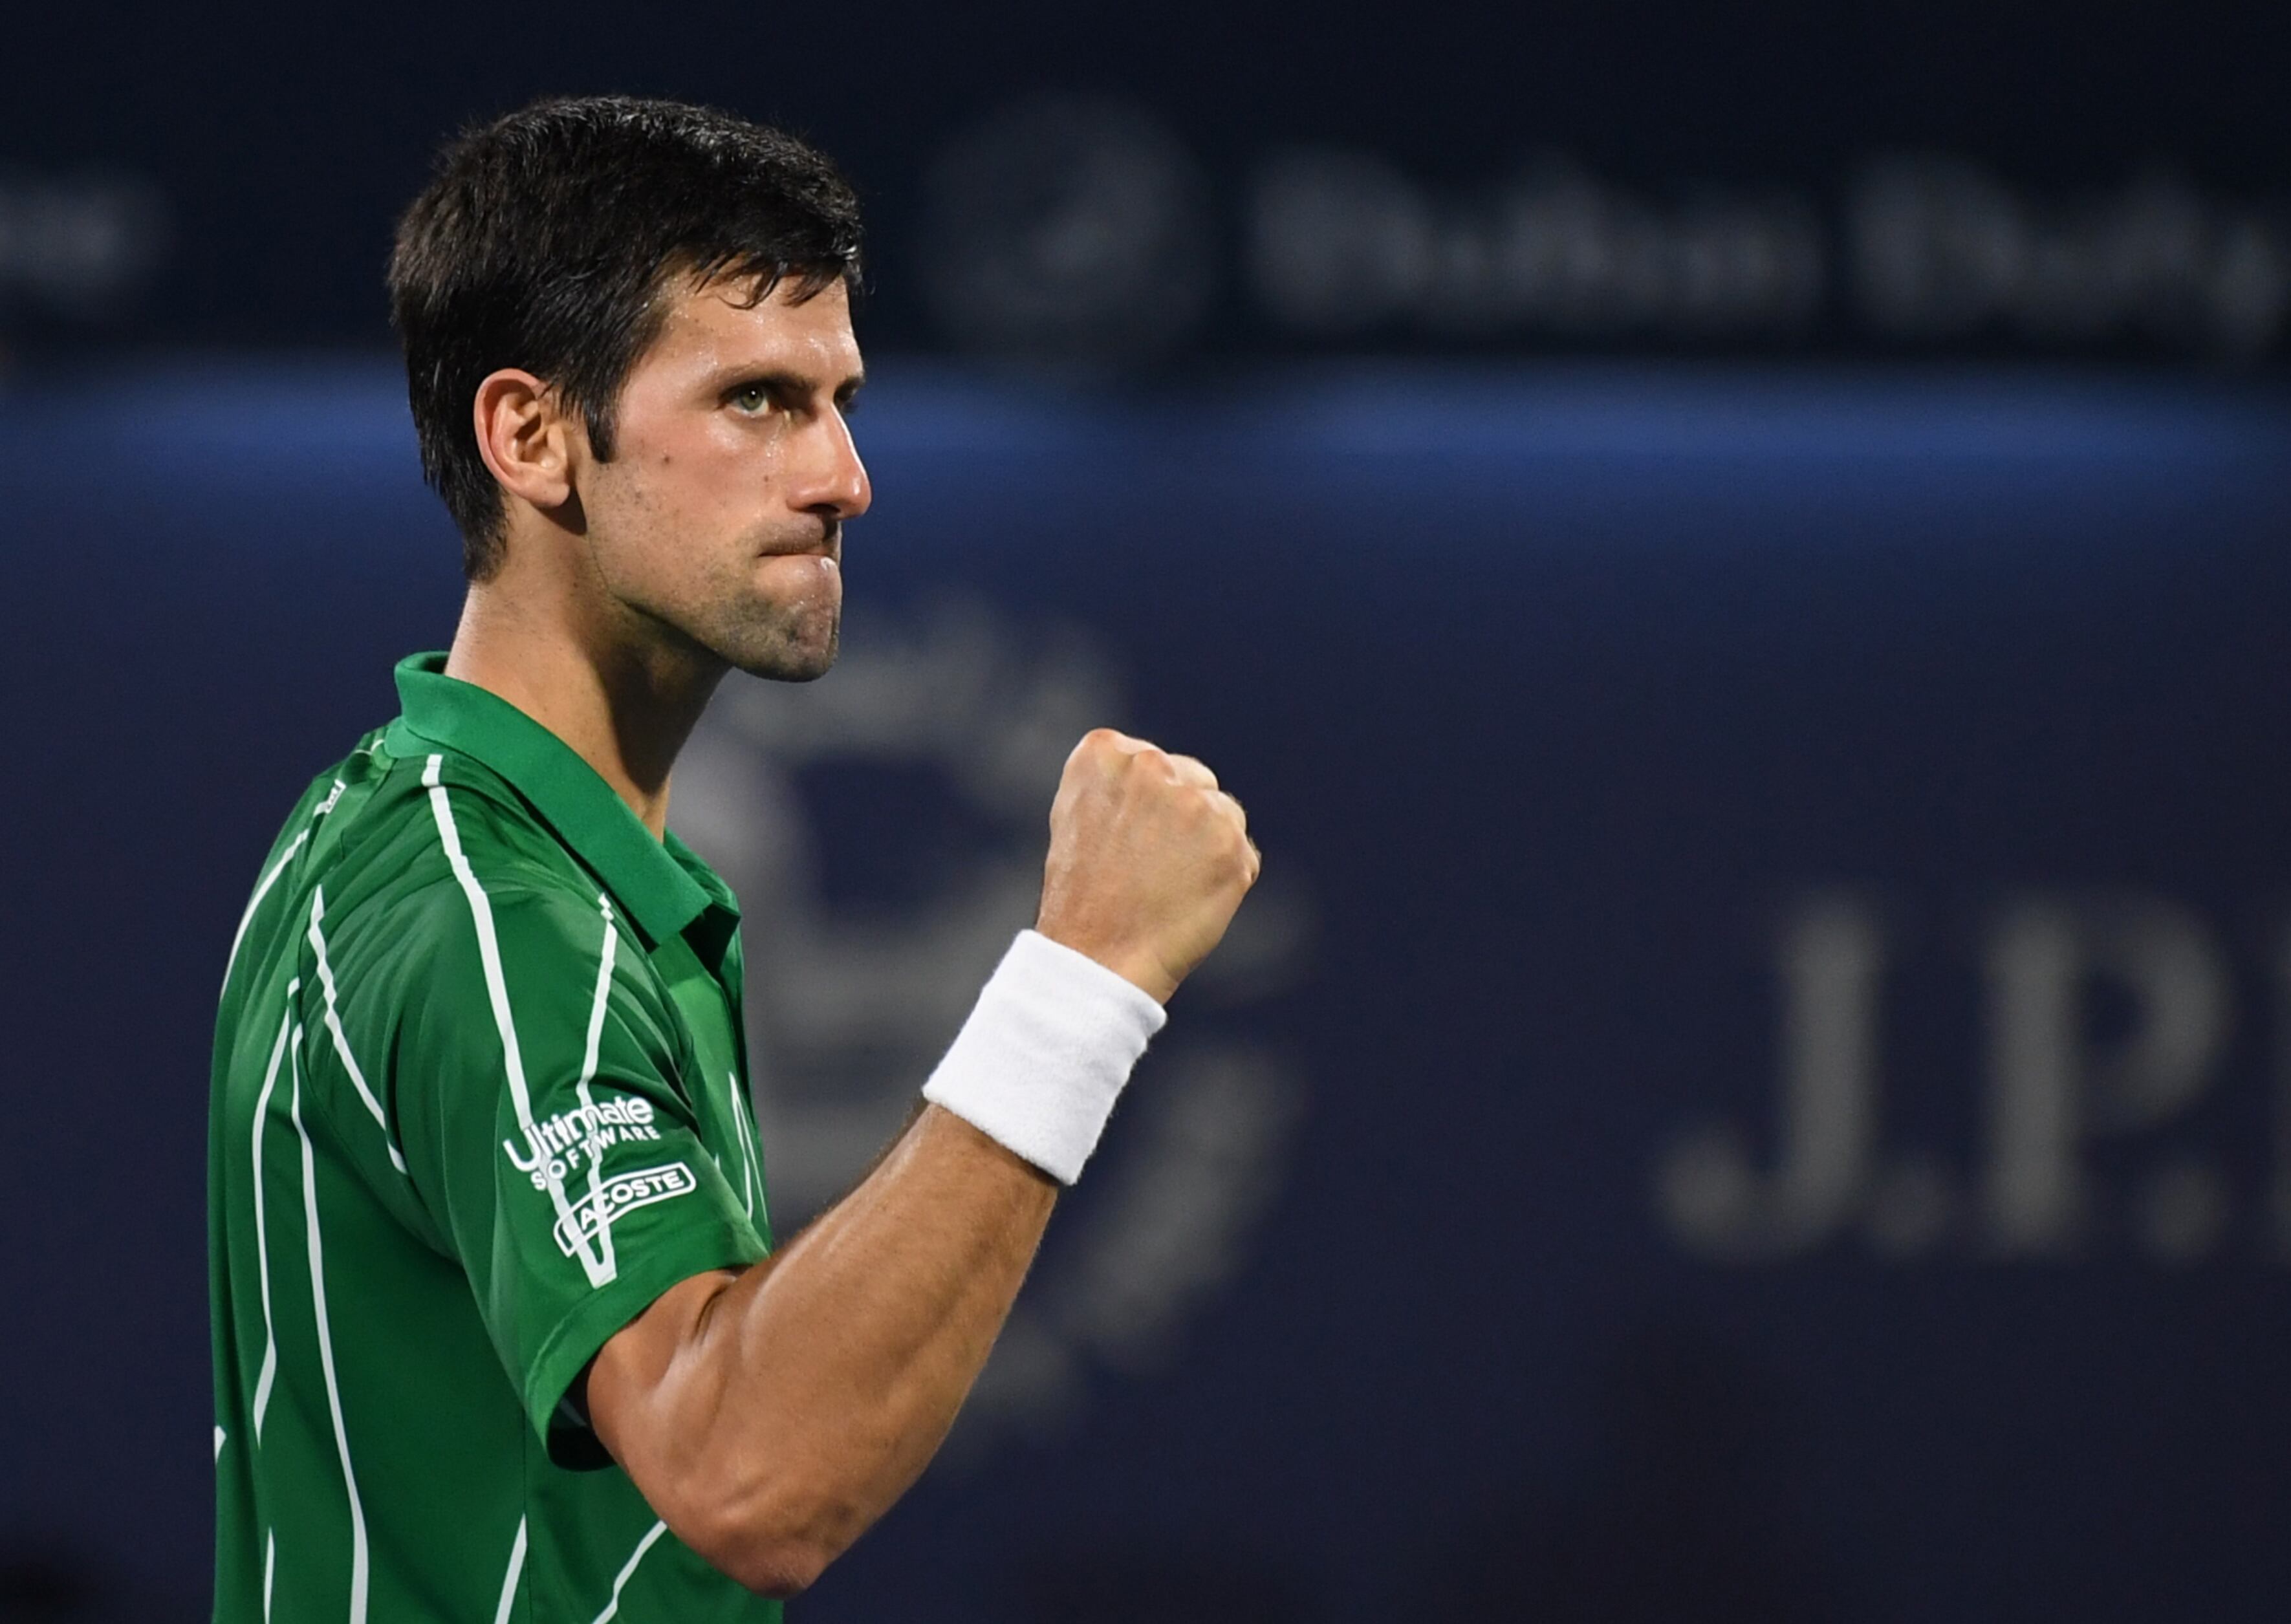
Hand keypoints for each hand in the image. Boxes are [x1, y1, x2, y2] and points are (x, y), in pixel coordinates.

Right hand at [1034, 729, 1260, 1004]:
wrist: (1096, 958)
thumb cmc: (1082, 897)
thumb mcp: (1079, 816)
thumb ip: (1121, 782)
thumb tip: (1171, 776)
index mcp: (1104, 752)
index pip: (1151, 762)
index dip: (1145, 807)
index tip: (1124, 840)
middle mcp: (1151, 767)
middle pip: (1194, 779)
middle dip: (1182, 819)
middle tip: (1150, 868)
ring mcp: (1195, 805)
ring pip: (1224, 814)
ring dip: (1208, 846)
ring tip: (1167, 886)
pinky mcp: (1231, 844)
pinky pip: (1243, 854)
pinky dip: (1227, 877)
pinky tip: (1191, 900)